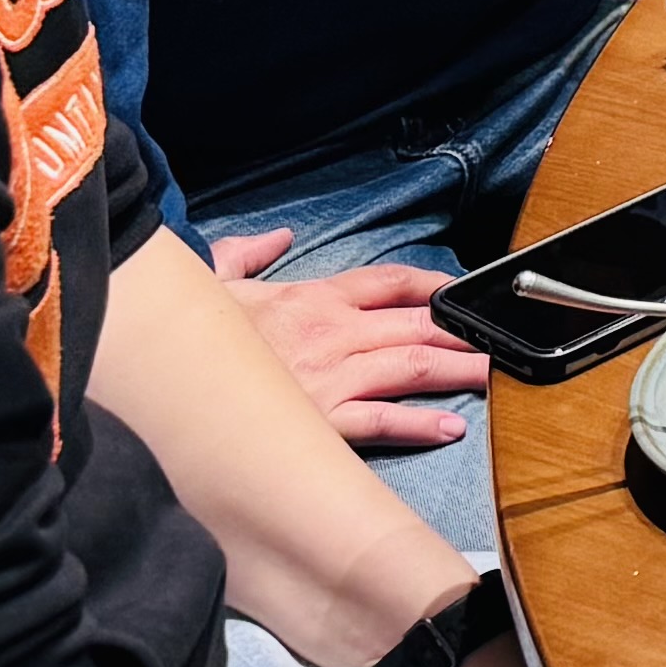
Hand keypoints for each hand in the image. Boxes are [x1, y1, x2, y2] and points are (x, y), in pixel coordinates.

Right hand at [207, 228, 487, 453]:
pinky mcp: (318, 421)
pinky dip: (419, 424)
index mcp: (313, 299)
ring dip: (459, 370)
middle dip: (464, 332)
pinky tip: (451, 427)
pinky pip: (380, 422)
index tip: (464, 293)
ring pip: (412, 368)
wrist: (162, 379)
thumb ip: (247, 256)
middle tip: (503, 339)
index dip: (433, 286)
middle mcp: (331, 334)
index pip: (390, 282)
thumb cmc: (189, 338)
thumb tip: (274, 239)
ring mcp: (329, 378)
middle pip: (417, 325)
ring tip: (495, 375)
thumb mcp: (214, 284)